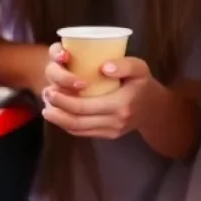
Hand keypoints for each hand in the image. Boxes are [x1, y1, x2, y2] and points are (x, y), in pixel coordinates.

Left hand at [42, 44, 156, 139]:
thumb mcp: (140, 68)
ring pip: (77, 130)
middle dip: (56, 110)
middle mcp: (115, 122)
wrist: (156, 108)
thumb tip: (103, 67)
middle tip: (45, 94)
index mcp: (121, 105)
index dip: (63, 100)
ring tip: (47, 106)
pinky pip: (83, 133)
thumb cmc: (144, 83)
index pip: (84, 107)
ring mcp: (111, 132)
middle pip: (76, 121)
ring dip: (59, 119)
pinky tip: (60, 114)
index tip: (50, 88)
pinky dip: (68, 125)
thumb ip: (125, 65)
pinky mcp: (108, 136)